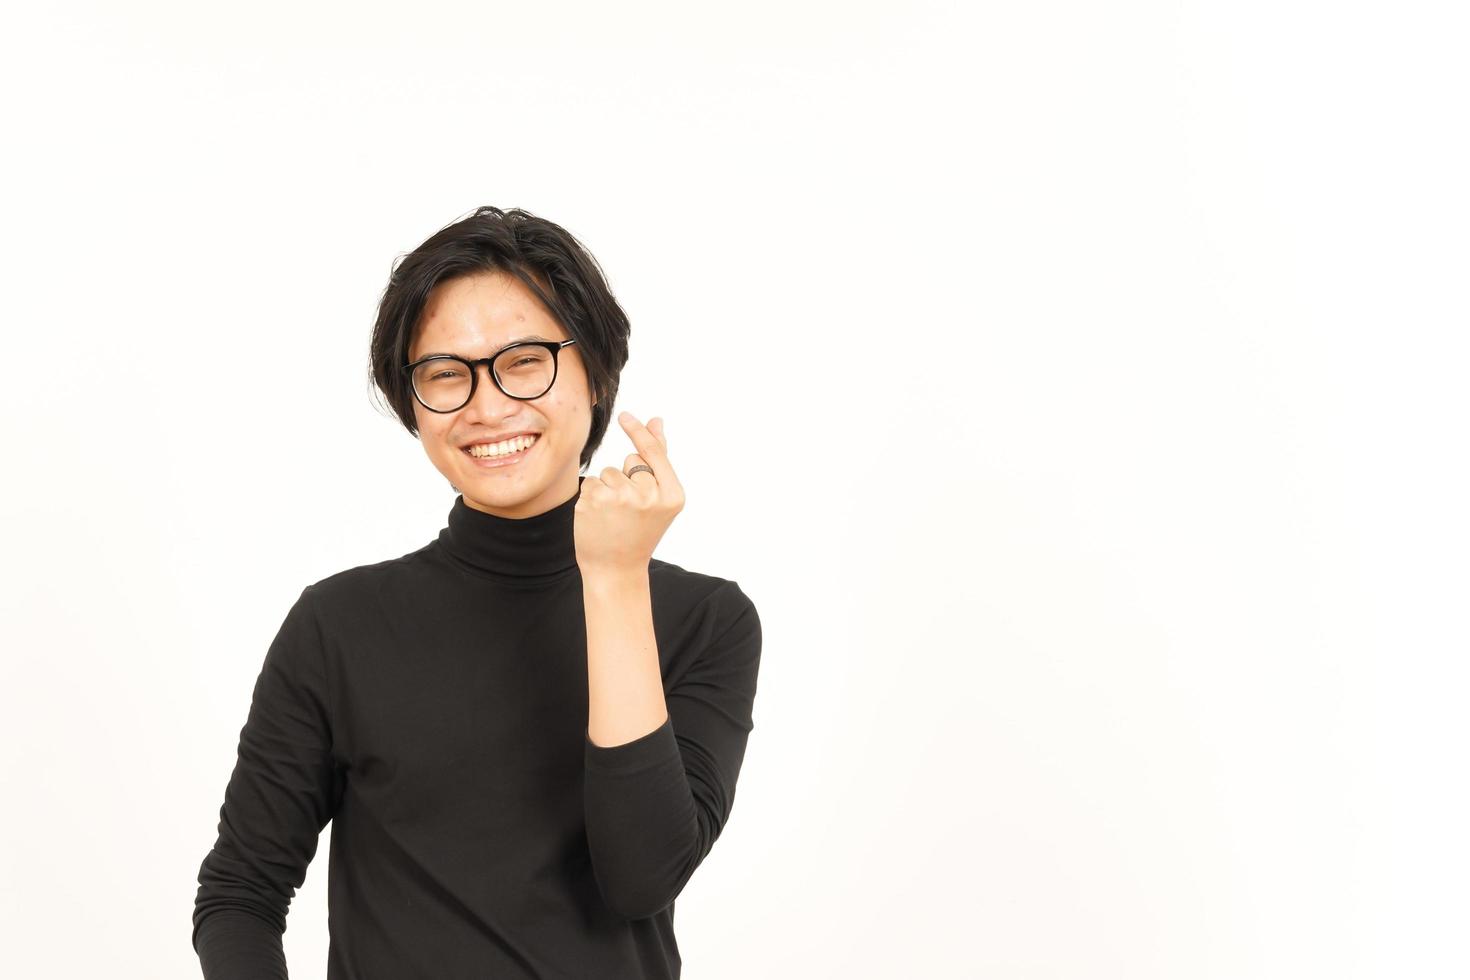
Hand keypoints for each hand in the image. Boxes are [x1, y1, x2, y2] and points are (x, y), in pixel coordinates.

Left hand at [574, 412, 685, 574]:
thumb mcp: (658, 499)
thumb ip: (658, 459)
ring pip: (609, 471)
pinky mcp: (595, 500)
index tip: (625, 416)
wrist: (616, 569)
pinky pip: (592, 482)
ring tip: (614, 515)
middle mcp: (649, 495)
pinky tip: (599, 517)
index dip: (639, 432)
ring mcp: (622, 497)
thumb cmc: (639, 532)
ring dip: (608, 487)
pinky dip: (592, 496)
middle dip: (627, 477)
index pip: (654, 452)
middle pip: (630, 461)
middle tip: (630, 510)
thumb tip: (657, 420)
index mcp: (672, 495)